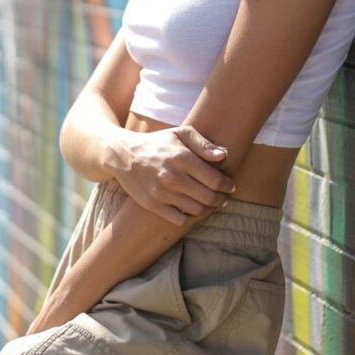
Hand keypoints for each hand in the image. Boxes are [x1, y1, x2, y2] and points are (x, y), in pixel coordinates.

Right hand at [112, 124, 233, 225]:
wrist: (124, 155)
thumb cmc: (157, 143)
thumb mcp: (180, 134)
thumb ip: (203, 144)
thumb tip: (224, 156)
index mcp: (182, 158)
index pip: (215, 180)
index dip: (227, 185)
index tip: (230, 186)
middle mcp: (172, 177)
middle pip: (208, 197)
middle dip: (221, 199)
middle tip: (224, 198)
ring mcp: (162, 193)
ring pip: (196, 210)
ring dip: (208, 209)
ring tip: (210, 203)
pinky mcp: (153, 205)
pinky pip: (180, 220)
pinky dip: (190, 217)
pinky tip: (192, 208)